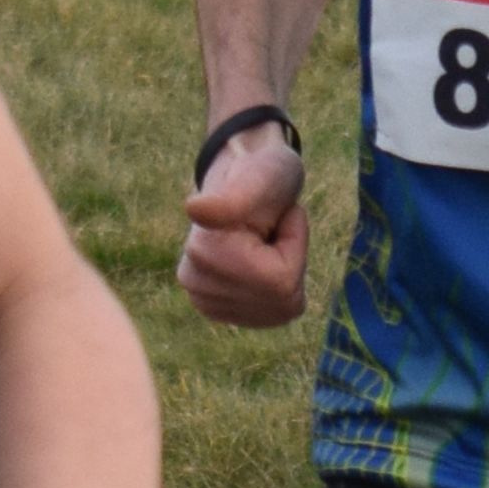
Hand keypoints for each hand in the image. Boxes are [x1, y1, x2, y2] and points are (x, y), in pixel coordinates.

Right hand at [179, 120, 308, 327]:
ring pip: (279, 308)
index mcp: (205, 254)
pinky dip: (278, 289)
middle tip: (271, 229)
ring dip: (285, 273)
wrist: (246, 181)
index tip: (278, 215)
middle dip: (291, 260)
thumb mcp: (265, 176)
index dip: (294, 242)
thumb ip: (233, 200)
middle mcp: (197, 286)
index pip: (284, 280)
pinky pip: (274, 312)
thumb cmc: (264, 175)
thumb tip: (194, 209)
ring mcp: (205, 303)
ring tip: (263, 242)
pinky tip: (259, 264)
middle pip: (282, 300)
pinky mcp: (218, 311)